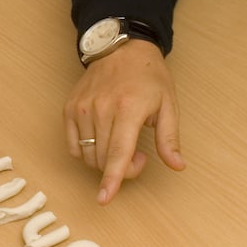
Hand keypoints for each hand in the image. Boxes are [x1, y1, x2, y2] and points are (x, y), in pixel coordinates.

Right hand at [64, 41, 183, 204]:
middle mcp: (102, 108)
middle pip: (104, 158)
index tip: (104, 198)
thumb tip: (177, 165)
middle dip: (121, 169)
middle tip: (139, 157)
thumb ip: (169, 138)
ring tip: (121, 145)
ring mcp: (82, 108)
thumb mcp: (168, 104)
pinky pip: (73, 145)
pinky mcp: (69, 108)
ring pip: (88, 155)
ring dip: (104, 162)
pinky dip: (86, 153)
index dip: (112, 178)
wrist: (121, 48)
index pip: (118, 152)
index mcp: (129, 108)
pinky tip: (102, 141)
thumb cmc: (148, 77)